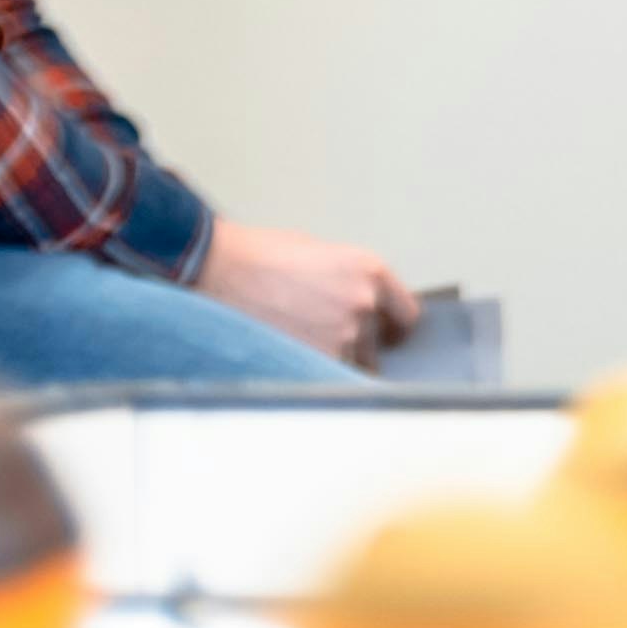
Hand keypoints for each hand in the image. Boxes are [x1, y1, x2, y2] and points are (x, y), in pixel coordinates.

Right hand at [204, 221, 420, 363]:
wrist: (219, 267)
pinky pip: (327, 374)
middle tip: (327, 336)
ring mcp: (342, 334)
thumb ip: (350, 280)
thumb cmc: (260, 255)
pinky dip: (313, 370)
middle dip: (360, 344)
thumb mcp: (320, 253)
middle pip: (379, 344)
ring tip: (300, 338)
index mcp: (369, 270)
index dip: (395, 328)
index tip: (389, 335)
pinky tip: (291, 351)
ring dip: (334, 358)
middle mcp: (363, 302)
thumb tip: (363, 306)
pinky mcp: (315, 357)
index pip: (407, 315)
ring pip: (352, 363)